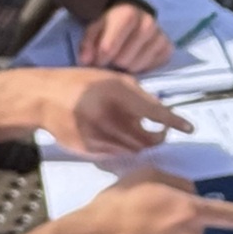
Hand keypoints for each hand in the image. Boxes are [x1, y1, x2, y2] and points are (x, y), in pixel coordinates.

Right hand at [1, 66, 190, 156]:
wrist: (43, 98)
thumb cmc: (81, 83)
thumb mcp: (111, 79)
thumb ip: (136, 95)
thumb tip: (160, 113)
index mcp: (115, 92)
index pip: (152, 111)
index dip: (173, 121)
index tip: (189, 128)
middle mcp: (106, 115)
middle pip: (145, 139)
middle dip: (157, 138)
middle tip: (161, 133)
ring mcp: (96, 135)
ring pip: (133, 149)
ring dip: (141, 143)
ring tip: (135, 130)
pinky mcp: (88, 149)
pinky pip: (117, 154)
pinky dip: (124, 147)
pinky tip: (116, 135)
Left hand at [79, 1, 173, 73]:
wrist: (132, 18)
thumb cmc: (111, 26)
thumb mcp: (95, 29)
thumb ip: (87, 44)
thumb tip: (85, 61)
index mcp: (128, 15)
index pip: (108, 49)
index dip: (100, 59)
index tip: (98, 60)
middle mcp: (148, 23)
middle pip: (124, 60)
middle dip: (114, 63)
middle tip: (112, 59)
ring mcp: (160, 36)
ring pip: (138, 66)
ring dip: (128, 67)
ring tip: (123, 60)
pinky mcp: (168, 48)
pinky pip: (153, 67)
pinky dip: (143, 67)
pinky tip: (137, 60)